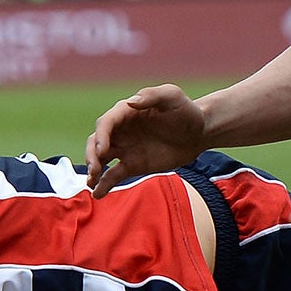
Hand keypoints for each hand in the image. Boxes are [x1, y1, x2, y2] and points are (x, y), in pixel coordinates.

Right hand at [85, 84, 206, 194]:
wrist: (198, 133)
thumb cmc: (185, 110)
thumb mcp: (172, 96)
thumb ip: (152, 96)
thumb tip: (130, 102)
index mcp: (126, 112)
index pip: (106, 123)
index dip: (101, 136)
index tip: (102, 150)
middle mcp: (120, 130)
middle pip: (96, 141)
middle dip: (92, 155)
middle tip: (95, 169)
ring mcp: (125, 148)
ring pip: (100, 159)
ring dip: (93, 169)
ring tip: (91, 182)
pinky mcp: (132, 165)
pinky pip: (113, 175)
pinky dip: (103, 184)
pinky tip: (98, 194)